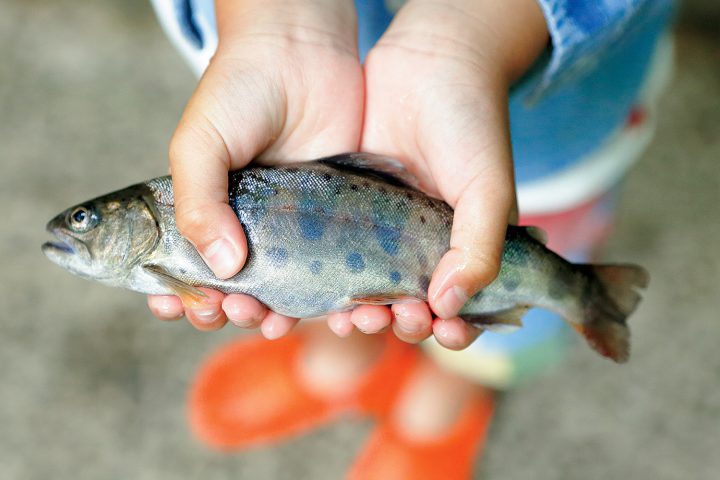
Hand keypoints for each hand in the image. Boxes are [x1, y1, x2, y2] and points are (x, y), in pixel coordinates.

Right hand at [147, 0, 363, 334]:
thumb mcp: (201, 143)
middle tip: (230, 308)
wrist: (302, 53)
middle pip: (231, 292)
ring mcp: (290, 230)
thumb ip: (198, 201)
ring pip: (279, 293)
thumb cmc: (239, 91)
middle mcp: (246, 228)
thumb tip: (219, 268)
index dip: (175, 296)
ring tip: (269, 321)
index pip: (182, 271)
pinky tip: (323, 311)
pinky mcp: (332, 224)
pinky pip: (327, 272)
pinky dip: (324, 301)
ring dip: (270, 316)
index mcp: (205, 212)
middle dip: (225, 312)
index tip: (176, 305)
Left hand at [328, 0, 547, 348]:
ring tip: (347, 317)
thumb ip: (479, 248)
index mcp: (465, 248)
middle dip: (399, 322)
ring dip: (358, 311)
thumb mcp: (487, 187)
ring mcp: (383, 231)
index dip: (455, 330)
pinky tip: (310, 293)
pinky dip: (324, 278)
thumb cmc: (473, 123)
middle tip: (386, 318)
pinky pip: (334, 254)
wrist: (430, 60)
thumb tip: (449, 306)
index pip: (463, 308)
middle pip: (409, 307)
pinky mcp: (347, 210)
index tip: (442, 329)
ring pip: (368, 288)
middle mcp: (423, 247)